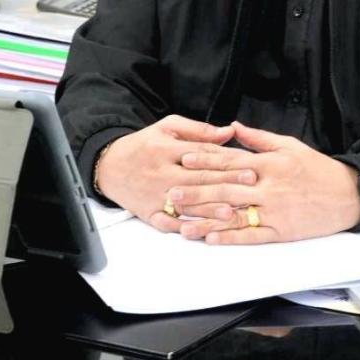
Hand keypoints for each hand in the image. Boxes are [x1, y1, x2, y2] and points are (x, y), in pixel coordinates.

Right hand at [95, 116, 256, 230]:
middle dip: (226, 182)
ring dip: (209, 209)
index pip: (202, 155)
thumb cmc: (143, 145)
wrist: (109, 166)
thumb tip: (228, 132)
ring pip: (186, 204)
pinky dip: (185, 227)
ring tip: (231, 211)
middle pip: (198, 179)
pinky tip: (201, 231)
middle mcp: (162, 173)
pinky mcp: (149, 213)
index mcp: (167, 149)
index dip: (227, 160)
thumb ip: (199, 130)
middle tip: (250, 185)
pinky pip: (168, 223)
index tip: (250, 163)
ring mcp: (155, 195)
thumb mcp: (167, 128)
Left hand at [167, 121, 359, 244]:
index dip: (206, 159)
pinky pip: (252, 236)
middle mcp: (269, 187)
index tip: (184, 158)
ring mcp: (274, 211)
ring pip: (234, 215)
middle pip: (226, 188)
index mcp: (270, 163)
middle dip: (197, 190)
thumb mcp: (290, 145)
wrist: (349, 195)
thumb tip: (232, 127)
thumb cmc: (318, 169)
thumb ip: (258, 138)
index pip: (231, 160)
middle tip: (172, 192)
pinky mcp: (281, 231)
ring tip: (182, 223)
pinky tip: (212, 239)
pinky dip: (231, 238)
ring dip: (206, 219)